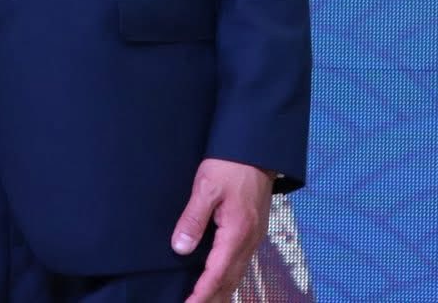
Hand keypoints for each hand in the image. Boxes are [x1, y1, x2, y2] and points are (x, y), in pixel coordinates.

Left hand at [172, 158, 272, 302]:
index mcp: (237, 232)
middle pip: (230, 280)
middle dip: (212, 298)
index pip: (217, 273)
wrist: (257, 149)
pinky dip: (229, 277)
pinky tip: (220, 280)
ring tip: (204, 302)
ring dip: (222, 291)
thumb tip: (181, 248)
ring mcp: (254, 237)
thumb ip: (193, 219)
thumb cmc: (230, 165)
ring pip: (238, 274)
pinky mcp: (254, 231)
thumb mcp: (206, 188)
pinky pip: (241, 263)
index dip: (202, 293)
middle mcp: (249, 240)